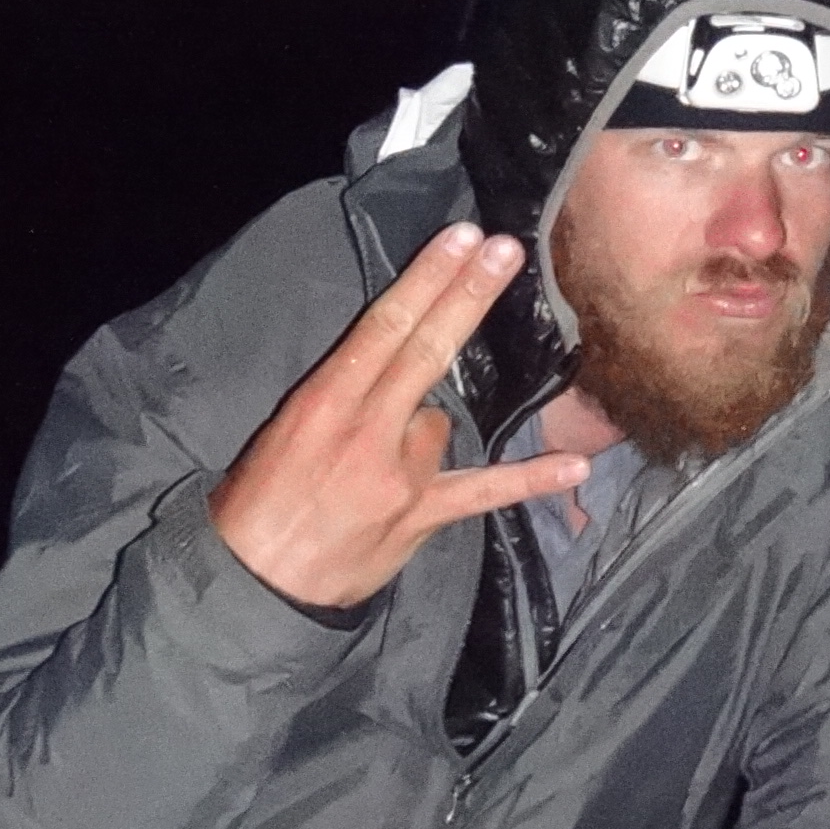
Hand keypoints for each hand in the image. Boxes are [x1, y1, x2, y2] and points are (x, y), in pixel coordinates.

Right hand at [206, 223, 584, 611]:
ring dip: (423, 434)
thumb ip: (338, 394)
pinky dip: (530, 480)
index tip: (460, 240)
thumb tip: (390, 366)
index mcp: (322, 403)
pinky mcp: (422, 517)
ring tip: (374, 475)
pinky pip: (485, 492)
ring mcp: (400, 477)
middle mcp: (367, 432)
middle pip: (427, 350)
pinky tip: (576, 469)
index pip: (384, 328)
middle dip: (466, 295)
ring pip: (442, 425)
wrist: (253, 588)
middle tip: (504, 249)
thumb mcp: (280, 431)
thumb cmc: (256, 503)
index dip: (426, 280)